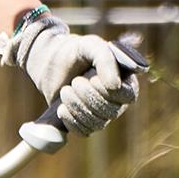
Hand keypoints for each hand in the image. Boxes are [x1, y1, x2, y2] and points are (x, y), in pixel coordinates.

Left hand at [0, 7, 143, 134]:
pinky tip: (62, 108)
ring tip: (65, 91)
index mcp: (125, 80)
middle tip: (75, 82)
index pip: (127, 95)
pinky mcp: (85, 124)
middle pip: (111, 111)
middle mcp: (117, 101)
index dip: (108, 91)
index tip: (92, 78)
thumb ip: (105, 59)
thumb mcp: (90, 46)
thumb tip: (115, 86)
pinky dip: (71, 120)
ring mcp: (102, 115)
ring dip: (78, 107)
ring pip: (97, 123)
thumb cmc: (74, 52)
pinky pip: (84, 131)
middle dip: (89, 97)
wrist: (50, 63)